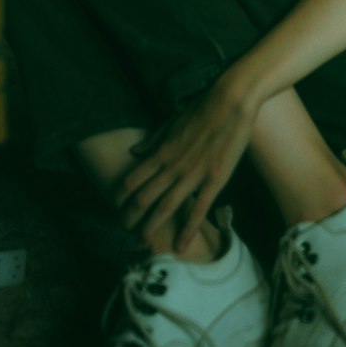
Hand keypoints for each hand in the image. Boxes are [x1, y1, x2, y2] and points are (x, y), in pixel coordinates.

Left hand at [117, 74, 257, 252]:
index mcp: (161, 151)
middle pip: (143, 197)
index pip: (132, 179)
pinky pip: (198, 209)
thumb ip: (153, 140)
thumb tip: (133, 152)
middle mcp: (172, 165)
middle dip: (130, 216)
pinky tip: (181, 245)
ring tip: (143, 241)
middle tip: (124, 230)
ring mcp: (193, 174)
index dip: (120, 196)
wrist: (231, 101)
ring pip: (166, 207)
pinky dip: (187, 229)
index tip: (115, 207)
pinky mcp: (214, 180)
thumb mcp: (172, 122)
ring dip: (151, 226)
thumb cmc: (202, 108)